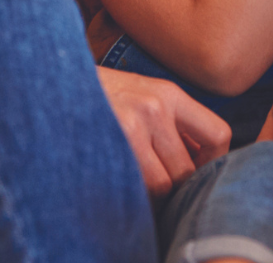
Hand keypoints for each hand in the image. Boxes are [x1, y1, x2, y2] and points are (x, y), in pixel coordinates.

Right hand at [97, 66, 231, 202]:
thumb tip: (198, 162)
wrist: (53, 80)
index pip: (219, 134)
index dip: (212, 160)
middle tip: (158, 182)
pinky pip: (136, 186)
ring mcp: (132, 124)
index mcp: (169, 93)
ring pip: (163, 184)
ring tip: (135, 180)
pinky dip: (131, 192)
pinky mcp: (111, 141)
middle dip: (176, 184)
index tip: (195, 168)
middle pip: (188, 169)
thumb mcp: (141, 94)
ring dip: (152, 192)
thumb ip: (171, 123)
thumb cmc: (99, 95)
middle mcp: (156, 106)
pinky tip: (120, 179)